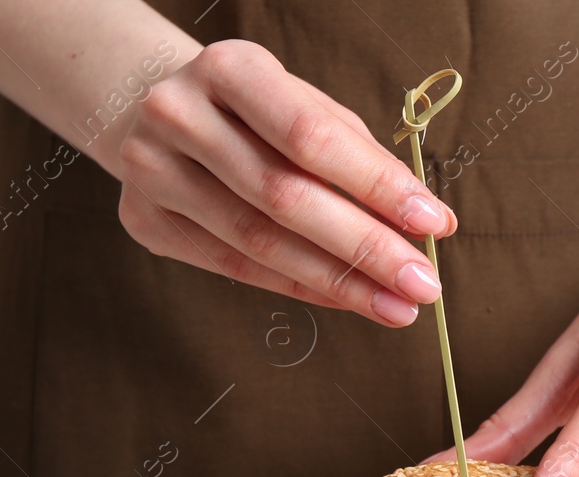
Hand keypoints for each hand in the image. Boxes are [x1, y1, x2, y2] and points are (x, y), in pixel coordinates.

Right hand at [113, 39, 455, 325]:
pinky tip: (346, 299)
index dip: (376, 185)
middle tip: (422, 284)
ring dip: (339, 283)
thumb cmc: (251, 112)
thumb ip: (357, 155)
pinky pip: (235, 267)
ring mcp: (152, 170)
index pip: (310, 136)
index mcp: (227, 69)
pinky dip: (299, 286)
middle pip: (285, 197)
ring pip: (258, 243)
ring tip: (396, 306)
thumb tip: (424, 219)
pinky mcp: (145, 220)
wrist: (156, 112)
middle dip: (365, 247)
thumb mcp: (304, 106)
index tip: (433, 223)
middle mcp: (178, 115)